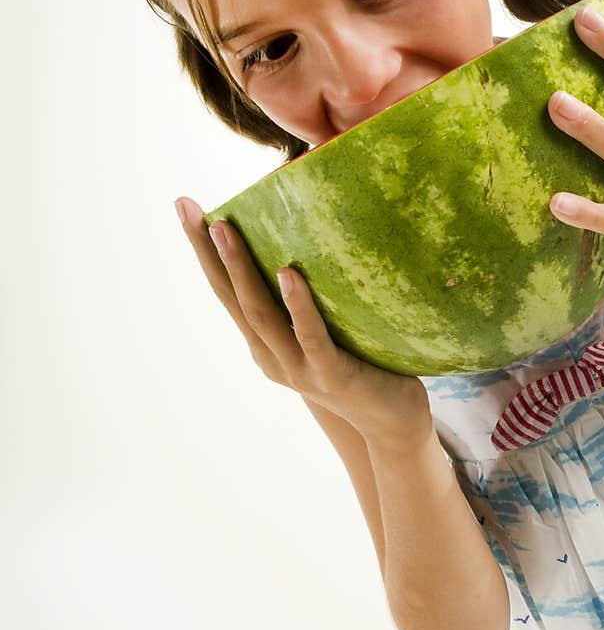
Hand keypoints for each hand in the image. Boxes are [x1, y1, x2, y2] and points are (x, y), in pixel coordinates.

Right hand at [174, 197, 430, 443]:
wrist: (392, 423)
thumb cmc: (362, 364)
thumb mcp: (325, 326)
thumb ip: (309, 294)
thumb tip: (308, 232)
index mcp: (264, 342)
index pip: (226, 289)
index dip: (202, 250)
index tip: (185, 205)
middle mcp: (270, 355)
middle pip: (231, 296)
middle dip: (206, 251)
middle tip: (187, 207)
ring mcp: (298, 367)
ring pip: (261, 314)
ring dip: (240, 269)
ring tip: (224, 227)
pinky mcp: (331, 374)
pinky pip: (311, 336)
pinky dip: (297, 305)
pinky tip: (288, 274)